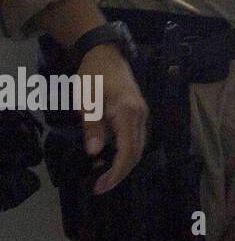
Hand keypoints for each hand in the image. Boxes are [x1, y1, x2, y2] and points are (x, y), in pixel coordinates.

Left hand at [77, 44, 147, 194]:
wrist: (105, 53)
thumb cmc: (94, 74)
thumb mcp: (86, 100)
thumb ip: (92, 127)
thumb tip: (94, 153)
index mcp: (128, 113)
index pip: (128, 151)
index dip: (116, 172)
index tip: (100, 187)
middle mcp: (141, 115)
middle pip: (137, 152)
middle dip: (120, 173)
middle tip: (99, 187)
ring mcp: (141, 114)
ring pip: (138, 146)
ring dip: (122, 164)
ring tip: (101, 175)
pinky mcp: (137, 113)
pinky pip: (135, 138)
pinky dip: (124, 152)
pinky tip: (107, 156)